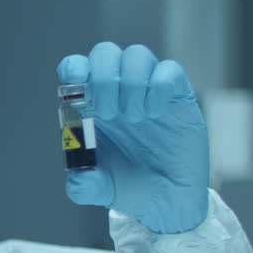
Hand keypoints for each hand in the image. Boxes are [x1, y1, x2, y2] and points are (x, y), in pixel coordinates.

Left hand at [57, 42, 208, 233]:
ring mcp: (147, 91)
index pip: (77, 69)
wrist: (169, 199)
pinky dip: (159, 87)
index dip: (74, 68)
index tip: (77, 84)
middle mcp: (118, 92)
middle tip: (110, 114)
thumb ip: (84, 186)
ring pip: (136, 55)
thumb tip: (78, 179)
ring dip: (131, 84)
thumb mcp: (102, 190)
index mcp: (92, 107)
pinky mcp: (177, 96)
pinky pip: (169, 70)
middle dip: (103, 77)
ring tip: (136, 118)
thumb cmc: (131, 187)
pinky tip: (155, 114)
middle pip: (105, 53)